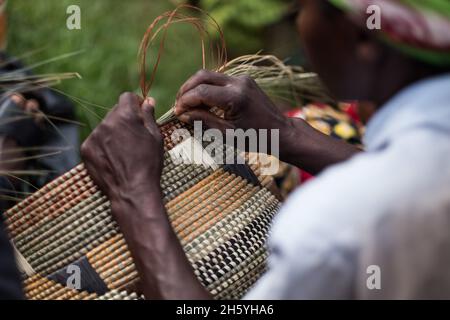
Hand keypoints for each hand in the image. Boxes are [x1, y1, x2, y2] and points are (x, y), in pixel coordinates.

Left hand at [81, 93, 163, 205]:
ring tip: (124, 152)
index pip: (127, 97)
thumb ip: (148, 116)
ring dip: (113, 133)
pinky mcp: (86, 149)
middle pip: (115, 112)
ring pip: (105, 127)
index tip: (139, 114)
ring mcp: (94, 136)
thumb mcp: (155, 138)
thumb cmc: (149, 164)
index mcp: (126, 116)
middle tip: (134, 138)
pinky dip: (104, 146)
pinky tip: (114, 159)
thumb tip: (147, 101)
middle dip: (124, 120)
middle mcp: (107, 122)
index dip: (135, 104)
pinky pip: (96, 140)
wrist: (132, 191)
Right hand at [175, 70, 359, 173]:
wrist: (280, 131)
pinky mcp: (244, 79)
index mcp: (235, 97)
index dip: (185, 101)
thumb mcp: (227, 134)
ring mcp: (242, 78)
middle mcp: (238, 82)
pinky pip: (219, 79)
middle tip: (178, 106)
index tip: (176, 113)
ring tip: (187, 105)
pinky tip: (202, 102)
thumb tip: (182, 114)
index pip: (200, 92)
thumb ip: (203, 121)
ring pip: (209, 75)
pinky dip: (207, 88)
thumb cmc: (255, 138)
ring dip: (195, 87)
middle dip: (186, 89)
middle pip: (202, 76)